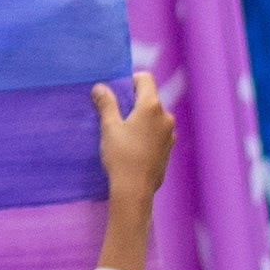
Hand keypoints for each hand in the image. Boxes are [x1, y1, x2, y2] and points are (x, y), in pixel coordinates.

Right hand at [92, 75, 172, 269]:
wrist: (135, 190)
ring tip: (122, 133)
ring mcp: (169, 134)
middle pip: (149, 98)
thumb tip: (100, 87)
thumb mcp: (109, 127)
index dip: (129, 80)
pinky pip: (157, 131)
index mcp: (151, 106)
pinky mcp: (169, 148)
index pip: (145, 79)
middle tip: (114, 114)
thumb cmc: (121, 155)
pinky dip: (146, 132)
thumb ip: (106, 104)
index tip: (116, 92)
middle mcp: (165, 117)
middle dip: (132, 101)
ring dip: (140, 118)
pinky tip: (132, 146)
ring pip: (153, 116)